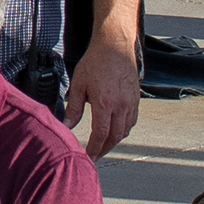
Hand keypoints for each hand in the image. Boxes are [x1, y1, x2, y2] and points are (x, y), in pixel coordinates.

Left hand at [64, 33, 143, 158]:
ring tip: (103, 146)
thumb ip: (73, 107)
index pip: (100, 135)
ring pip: (124, 131)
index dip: (94, 149)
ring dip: (114, 142)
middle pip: (115, 137)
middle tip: (95, 156)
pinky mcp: (136, 100)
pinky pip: (131, 122)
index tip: (89, 157)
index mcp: (104, 103)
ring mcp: (131, 104)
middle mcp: (121, 106)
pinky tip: (115, 130)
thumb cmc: (96, 62)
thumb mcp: (78, 83)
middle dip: (104, 149)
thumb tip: (67, 125)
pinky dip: (123, 130)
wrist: (115, 46)